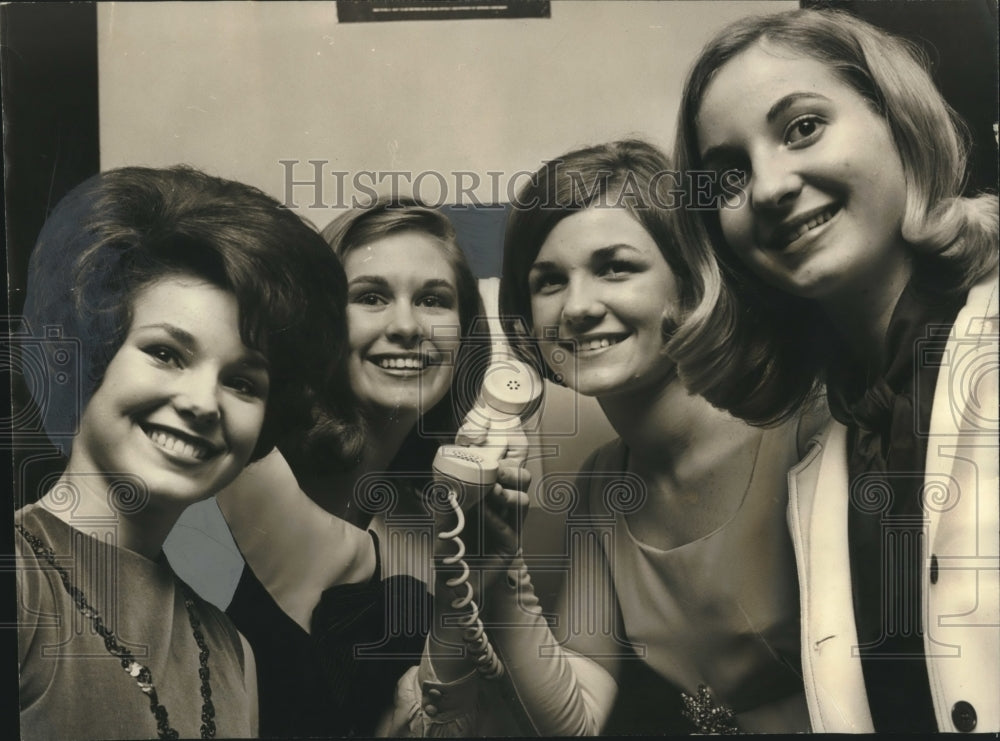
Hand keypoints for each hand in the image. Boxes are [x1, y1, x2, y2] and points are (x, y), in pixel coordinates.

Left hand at [432, 458, 530, 598]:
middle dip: (511, 472)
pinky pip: (510, 529)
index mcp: (491, 495)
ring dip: (507, 494)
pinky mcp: (510, 547)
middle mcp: (503, 508)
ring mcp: (509, 526)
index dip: (502, 462)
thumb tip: (443, 475)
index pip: (507, 470)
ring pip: (523, 501)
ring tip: (491, 493)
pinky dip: (496, 519)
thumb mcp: (443, 514)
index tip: (488, 459)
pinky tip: (483, 516)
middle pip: (523, 480)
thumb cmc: (449, 546)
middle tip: (496, 473)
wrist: (449, 579)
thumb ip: (446, 497)